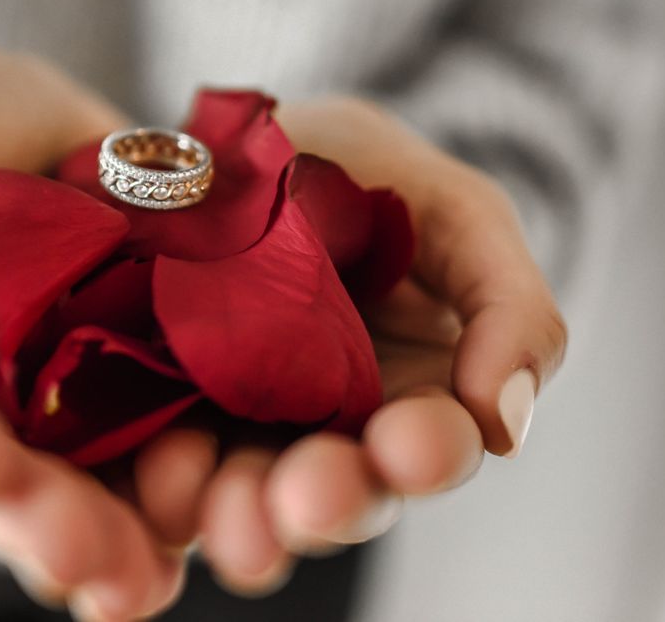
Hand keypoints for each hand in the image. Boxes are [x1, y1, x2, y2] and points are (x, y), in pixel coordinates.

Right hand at [0, 49, 185, 620]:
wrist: (38, 114)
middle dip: (35, 521)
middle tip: (79, 554)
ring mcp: (60, 402)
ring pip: (79, 490)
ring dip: (111, 538)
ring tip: (142, 574)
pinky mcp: (141, 384)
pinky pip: (157, 449)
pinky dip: (182, 492)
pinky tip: (208, 519)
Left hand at [126, 95, 566, 592]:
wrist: (238, 140)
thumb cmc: (363, 172)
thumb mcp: (455, 211)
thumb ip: (509, 304)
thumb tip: (503, 426)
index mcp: (412, 394)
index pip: (431, 445)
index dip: (425, 453)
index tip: (410, 448)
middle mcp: (327, 431)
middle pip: (337, 492)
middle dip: (327, 500)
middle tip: (307, 500)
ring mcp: (237, 428)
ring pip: (247, 495)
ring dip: (242, 515)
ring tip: (229, 523)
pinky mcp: (156, 413)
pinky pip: (161, 465)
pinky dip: (164, 482)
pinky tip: (161, 476)